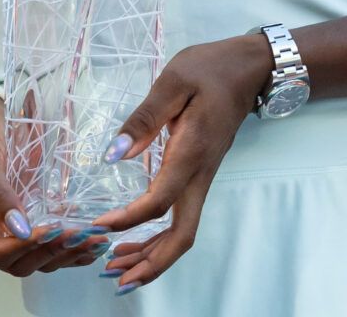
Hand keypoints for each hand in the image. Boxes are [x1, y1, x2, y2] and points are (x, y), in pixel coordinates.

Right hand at [0, 85, 111, 276]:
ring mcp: (5, 233)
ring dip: (66, 253)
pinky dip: (69, 248)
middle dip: (51, 252)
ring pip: (37, 259)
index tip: (52, 231)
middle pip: (19, 262)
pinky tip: (91, 243)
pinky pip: (46, 245)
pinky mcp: (25, 225)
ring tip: (96, 241)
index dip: (24, 247)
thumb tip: (20, 231)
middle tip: (82, 236)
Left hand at [93, 34, 270, 294]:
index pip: (161, 200)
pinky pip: (183, 216)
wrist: (249, 68)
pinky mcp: (199, 173)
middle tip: (115, 277)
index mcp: (192, 152)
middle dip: (151, 260)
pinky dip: (161, 236)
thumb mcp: (173, 82)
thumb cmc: (209, 69)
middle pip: (183, 234)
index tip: (97, 228)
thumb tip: (114, 153)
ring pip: (184, 230)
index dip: (129, 219)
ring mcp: (203, 176)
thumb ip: (144, 118)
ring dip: (155, 254)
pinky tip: (138, 241)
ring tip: (119, 270)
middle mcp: (201, 173)